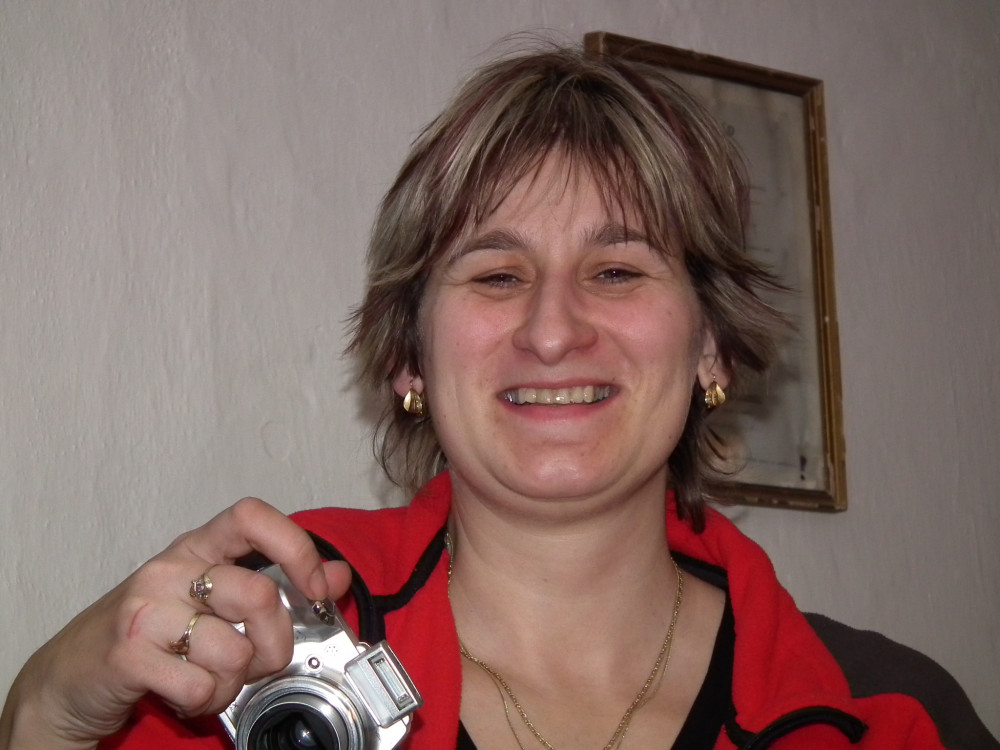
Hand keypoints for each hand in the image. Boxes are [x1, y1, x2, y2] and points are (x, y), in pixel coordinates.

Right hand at [0, 497, 351, 749]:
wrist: (68, 678)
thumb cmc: (149, 634)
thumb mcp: (213, 601)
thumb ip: (277, 585)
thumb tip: (338, 574)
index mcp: (197, 548)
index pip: (254, 516)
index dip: (297, 547)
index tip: (317, 587)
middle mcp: (170, 568)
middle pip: (259, 594)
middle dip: (274, 644)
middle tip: (254, 662)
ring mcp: (145, 606)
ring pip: (233, 648)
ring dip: (232, 682)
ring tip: (208, 680)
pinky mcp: (126, 651)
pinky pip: (199, 684)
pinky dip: (204, 701)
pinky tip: (184, 693)